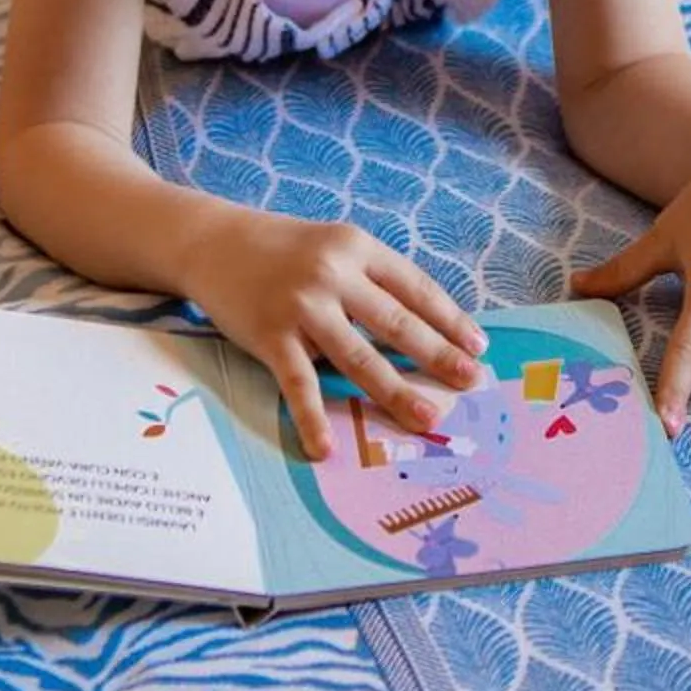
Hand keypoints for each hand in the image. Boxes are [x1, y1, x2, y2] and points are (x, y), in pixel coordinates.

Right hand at [178, 207, 488, 460]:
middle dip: (439, 356)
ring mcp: (302, 306)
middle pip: (397, 323)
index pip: (416, 288)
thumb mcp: (334, 246)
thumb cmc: (284, 250)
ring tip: (427, 417)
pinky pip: (298, 385)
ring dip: (396, 391)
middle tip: (470, 382)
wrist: (213, 242)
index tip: (478, 347)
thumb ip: (371, 279)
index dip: (450, 319)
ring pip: (358, 357)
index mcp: (358, 247)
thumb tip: (423, 330)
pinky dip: (312, 419)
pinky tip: (325, 448)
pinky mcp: (270, 336)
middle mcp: (334, 274)